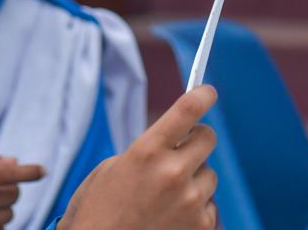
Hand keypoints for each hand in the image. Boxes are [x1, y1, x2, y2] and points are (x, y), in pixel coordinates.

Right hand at [57, 85, 218, 229]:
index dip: (202, 95)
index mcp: (145, 152)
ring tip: (167, 194)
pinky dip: (195, 207)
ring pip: (210, 175)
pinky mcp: (201, 226)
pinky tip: (171, 216)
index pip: (187, 110)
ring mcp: (189, 201)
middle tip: (187, 144)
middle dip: (198, 138)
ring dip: (194, 178)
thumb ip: (146, 151)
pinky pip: (209, 205)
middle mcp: (172, 173)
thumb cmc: (98, 212)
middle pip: (207, 138)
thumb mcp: (110, 169)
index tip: (208, 91)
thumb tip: (175, 141)